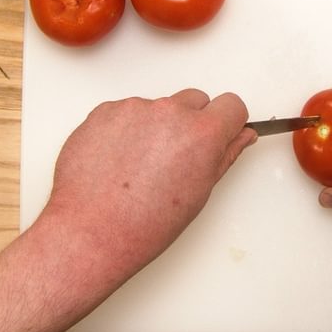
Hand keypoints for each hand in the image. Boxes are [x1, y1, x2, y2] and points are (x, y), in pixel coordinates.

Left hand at [41, 89, 256, 282]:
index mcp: (201, 133)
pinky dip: (126, 130)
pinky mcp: (104, 111)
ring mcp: (134, 108)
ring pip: (158, 107)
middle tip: (176, 158)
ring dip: (156, 126)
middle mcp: (170, 112)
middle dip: (192, 122)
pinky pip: (126, 112)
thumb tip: (241, 135)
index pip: (232, 104)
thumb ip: (224, 155)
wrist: (90, 231)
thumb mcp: (198, 193)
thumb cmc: (144, 224)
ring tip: (139, 166)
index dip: (228, 122)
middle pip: (195, 100)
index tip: (221, 133)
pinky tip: (118, 161)